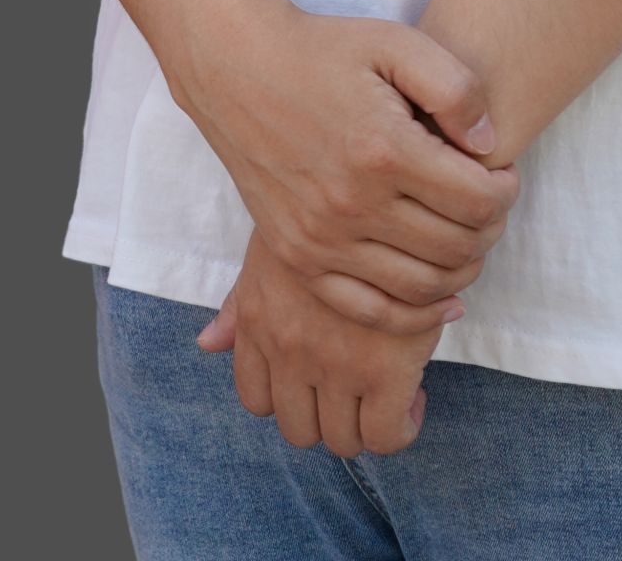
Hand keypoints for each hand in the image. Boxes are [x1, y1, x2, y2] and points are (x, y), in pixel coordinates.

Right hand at [173, 0, 519, 329]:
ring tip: (469, 239)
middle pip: (456, 246)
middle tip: (493, 206)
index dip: (506, 190)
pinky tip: (443, 300)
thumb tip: (488, 145)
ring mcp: (321, 239)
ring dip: (462, 271)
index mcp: (383, 149)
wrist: (237, 68)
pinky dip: (415, 316)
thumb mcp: (396, 42)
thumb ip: (455, 87)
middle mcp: (352, 204)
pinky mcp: (298, 258)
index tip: (505, 173)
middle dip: (490, 230)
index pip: (477, 199)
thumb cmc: (323, 50)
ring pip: (421, 286)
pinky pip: (370, 310)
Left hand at [195, 223, 450, 455]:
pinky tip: (415, 393)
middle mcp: (289, 346)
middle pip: (299, 428)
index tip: (322, 384)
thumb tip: (206, 343)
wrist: (391, 183)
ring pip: (342, 438)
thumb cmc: (331, 206)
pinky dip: (402, 426)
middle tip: (358, 392)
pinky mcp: (387, 366)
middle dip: (328, 417)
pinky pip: (386, 433)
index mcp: (260, 319)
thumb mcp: (275, 245)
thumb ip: (242, 301)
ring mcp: (336, 360)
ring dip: (364, 423)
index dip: (291, 399)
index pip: (257, 399)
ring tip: (387, 393)